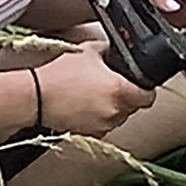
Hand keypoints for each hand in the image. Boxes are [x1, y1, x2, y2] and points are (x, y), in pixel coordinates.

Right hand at [35, 40, 155, 138]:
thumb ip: (108, 51)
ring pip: (119, 117)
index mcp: (120, 91)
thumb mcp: (89, 51)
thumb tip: (115, 52)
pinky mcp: (91, 133)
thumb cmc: (59, 75)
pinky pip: (104, 125)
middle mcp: (115, 111)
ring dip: (113, 107)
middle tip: (112, 85)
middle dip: (127, 96)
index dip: (145, 89)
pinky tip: (86, 105)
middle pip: (134, 107)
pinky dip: (100, 117)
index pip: (148, 97)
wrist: (38, 96)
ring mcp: (103, 125)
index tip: (139, 85)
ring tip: (95, 94)